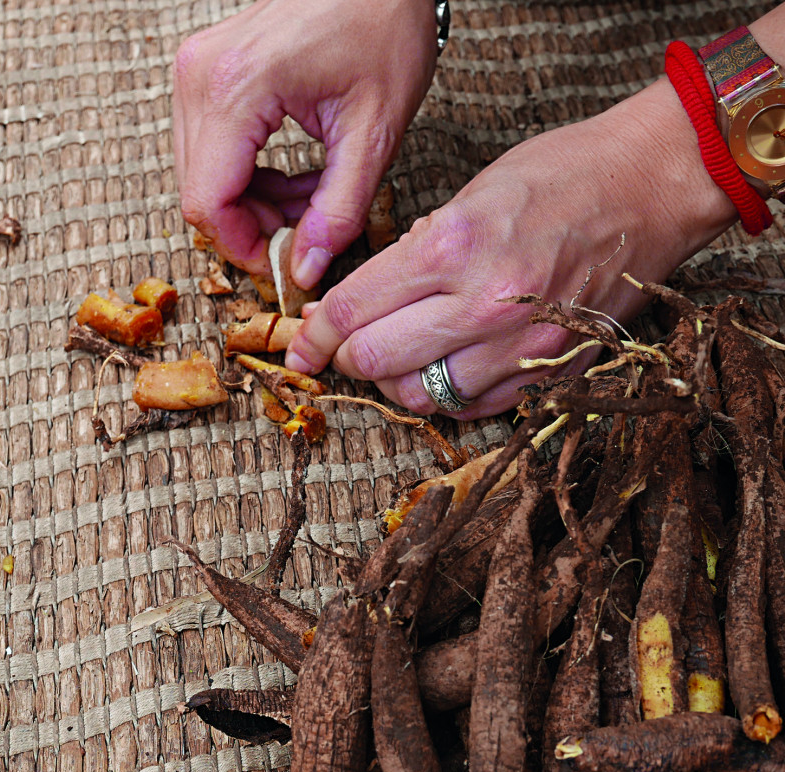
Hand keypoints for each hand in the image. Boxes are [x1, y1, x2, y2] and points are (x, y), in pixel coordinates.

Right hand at [172, 0, 436, 285]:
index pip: (208, 203)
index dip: (244, 248)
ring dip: (250, 207)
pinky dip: (246, 180)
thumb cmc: (383, 25)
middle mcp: (200, 78)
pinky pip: (208, 151)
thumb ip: (339, 211)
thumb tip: (306, 269)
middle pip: (199, 195)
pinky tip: (290, 180)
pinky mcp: (205, 74)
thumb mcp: (373, 132)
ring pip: (201, 177)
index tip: (285, 265)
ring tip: (308, 204)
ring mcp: (197, 73)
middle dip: (250, 229)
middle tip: (305, 235)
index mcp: (235, 89)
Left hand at [285, 79, 739, 416]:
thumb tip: (361, 304)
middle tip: (348, 347)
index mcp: (451, 247)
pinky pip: (472, 408)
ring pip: (419, 398)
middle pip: (375, 362)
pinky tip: (449, 366)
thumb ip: (412, 256)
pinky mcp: (549, 373)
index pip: (352, 311)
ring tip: (403, 356)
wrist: (653, 188)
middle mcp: (482, 305)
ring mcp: (520, 347)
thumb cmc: (562, 177)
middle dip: (348, 358)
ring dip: (396, 382)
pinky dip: (447, 395)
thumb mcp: (467, 195)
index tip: (304, 345)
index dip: (316, 334)